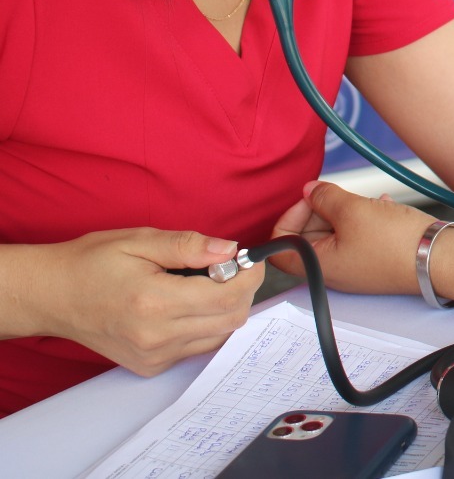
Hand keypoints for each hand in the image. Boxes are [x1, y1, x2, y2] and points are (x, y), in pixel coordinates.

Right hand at [25, 229, 261, 376]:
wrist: (51, 296)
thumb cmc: (91, 263)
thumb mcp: (139, 240)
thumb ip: (188, 245)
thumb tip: (229, 250)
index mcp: (154, 302)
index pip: (227, 296)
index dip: (249, 275)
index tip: (249, 259)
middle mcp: (156, 336)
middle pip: (231, 319)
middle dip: (242, 290)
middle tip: (230, 268)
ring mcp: (153, 356)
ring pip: (219, 336)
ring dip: (226, 309)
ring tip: (207, 284)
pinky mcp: (150, 366)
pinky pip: (198, 347)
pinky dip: (207, 325)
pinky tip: (188, 305)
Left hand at [269, 182, 432, 295]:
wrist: (439, 259)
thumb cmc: (396, 244)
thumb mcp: (353, 210)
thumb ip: (325, 197)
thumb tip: (310, 190)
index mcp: (318, 266)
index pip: (281, 244)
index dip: (291, 216)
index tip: (310, 199)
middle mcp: (333, 271)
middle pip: (308, 237)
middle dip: (320, 210)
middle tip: (338, 196)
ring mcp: (354, 267)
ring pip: (334, 234)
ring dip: (345, 212)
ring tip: (365, 201)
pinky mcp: (374, 261)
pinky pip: (358, 237)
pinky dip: (364, 219)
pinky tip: (381, 207)